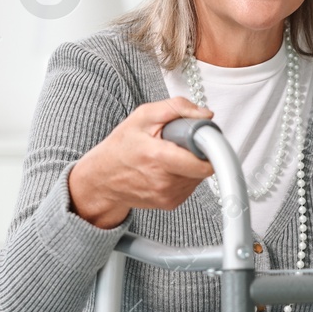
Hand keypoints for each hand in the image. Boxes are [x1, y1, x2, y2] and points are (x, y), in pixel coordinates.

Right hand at [67, 96, 216, 227]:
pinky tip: (167, 168)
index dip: (210, 147)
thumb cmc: (121, 147)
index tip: (205, 137)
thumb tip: (206, 114)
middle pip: (204, 166)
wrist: (102, 179)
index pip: (204, 162)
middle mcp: (165, 182)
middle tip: (180, 143)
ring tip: (169, 155)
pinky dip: (184, 174)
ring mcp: (168, 196)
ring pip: (199, 176)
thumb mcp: (142, 116)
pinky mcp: (171, 204)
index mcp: (159, 158)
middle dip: (198, 151)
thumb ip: (176, 108)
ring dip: (191, 163)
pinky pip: (190, 185)